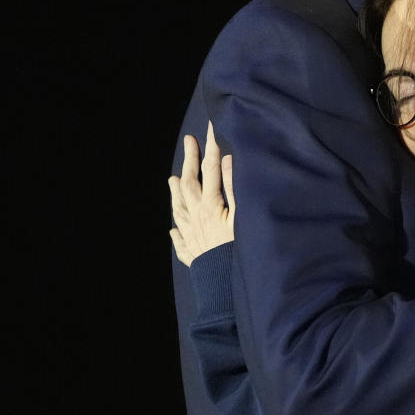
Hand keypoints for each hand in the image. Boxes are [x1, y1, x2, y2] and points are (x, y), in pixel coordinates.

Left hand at [168, 122, 235, 266]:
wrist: (226, 285)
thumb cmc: (239, 250)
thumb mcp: (242, 216)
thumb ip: (234, 188)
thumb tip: (228, 161)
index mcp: (210, 206)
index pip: (211, 170)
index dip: (210, 148)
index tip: (210, 129)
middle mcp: (195, 218)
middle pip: (189, 184)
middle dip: (190, 161)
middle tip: (189, 142)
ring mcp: (191, 236)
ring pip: (179, 209)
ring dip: (175, 192)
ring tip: (171, 179)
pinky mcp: (192, 254)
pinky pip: (179, 241)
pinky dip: (176, 232)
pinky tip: (173, 230)